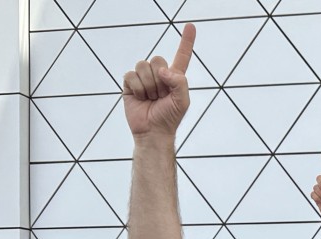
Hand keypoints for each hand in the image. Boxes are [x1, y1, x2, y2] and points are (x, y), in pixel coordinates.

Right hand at [122, 23, 195, 138]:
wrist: (153, 132)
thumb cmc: (170, 117)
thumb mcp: (183, 100)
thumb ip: (179, 81)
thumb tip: (162, 70)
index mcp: (175, 76)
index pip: (182, 55)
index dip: (186, 41)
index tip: (190, 26)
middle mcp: (159, 74)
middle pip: (157, 59)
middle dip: (159, 79)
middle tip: (161, 95)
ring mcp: (143, 78)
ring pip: (143, 66)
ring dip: (149, 85)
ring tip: (151, 98)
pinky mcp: (130, 84)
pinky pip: (131, 75)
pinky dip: (137, 88)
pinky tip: (140, 98)